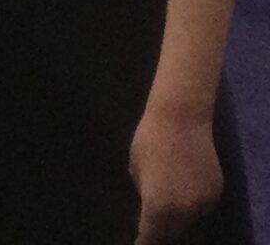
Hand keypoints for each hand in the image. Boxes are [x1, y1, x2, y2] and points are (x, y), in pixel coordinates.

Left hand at [130, 106, 221, 242]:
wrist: (181, 120)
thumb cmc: (149, 141)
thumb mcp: (136, 171)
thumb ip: (145, 196)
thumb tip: (150, 209)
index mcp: (158, 207)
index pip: (151, 237)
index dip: (144, 242)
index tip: (139, 244)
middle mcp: (184, 212)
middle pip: (172, 234)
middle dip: (161, 234)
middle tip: (152, 230)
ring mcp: (204, 204)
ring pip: (189, 223)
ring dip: (178, 222)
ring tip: (166, 213)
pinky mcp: (216, 193)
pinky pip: (201, 209)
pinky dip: (192, 209)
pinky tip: (182, 197)